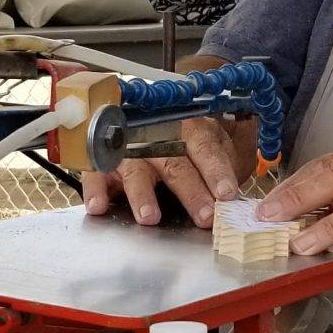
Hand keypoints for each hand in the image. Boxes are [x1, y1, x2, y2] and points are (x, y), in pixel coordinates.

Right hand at [81, 114, 242, 226]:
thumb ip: (223, 164)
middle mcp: (157, 136)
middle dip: (191, 191)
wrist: (137, 115)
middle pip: (175, 164)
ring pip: (136, 170)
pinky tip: (98, 207)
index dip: (217, 172)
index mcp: (189, 129)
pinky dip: (96, 191)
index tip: (228, 194)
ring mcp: (128, 148)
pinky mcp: (103, 160)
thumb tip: (236, 194)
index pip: (206, 149)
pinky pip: (96, 174)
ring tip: (150, 217)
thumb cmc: (181, 139)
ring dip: (143, 194)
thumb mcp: (209, 143)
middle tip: (204, 216)